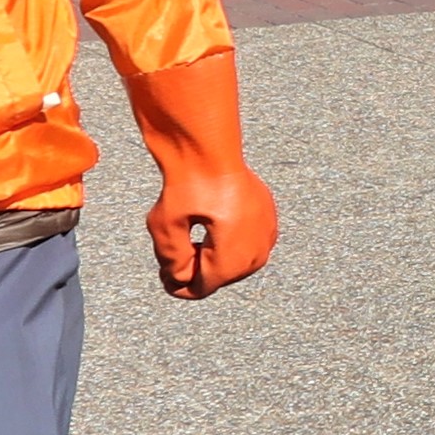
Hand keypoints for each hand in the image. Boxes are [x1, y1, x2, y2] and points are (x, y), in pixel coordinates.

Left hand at [119, 49, 277, 299]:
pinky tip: (213, 230)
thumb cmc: (186, 183)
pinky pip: (251, 244)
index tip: (165, 278)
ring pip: (239, 263)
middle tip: (175, 260)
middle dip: (199, 273)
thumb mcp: (165, 226)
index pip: (205, 286)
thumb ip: (172, 261)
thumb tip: (180, 281)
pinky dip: (232, 245)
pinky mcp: (269, 218)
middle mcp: (257, 248)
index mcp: (233, 254)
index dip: (181, 287)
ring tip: (193, 243)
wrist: (210, 147)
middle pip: (223, 277)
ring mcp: (267, 233)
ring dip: (216, 260)